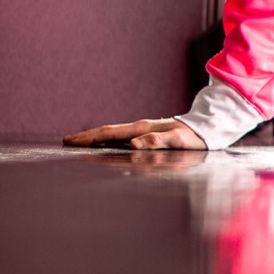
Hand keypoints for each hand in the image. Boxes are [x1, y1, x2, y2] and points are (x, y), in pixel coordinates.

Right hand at [63, 118, 206, 151]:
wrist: (208, 128)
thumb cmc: (195, 138)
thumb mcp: (180, 141)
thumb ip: (158, 142)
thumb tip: (134, 144)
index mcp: (143, 129)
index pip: (110, 133)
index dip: (89, 138)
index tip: (70, 141)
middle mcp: (140, 128)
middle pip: (107, 131)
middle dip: (86, 137)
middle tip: (65, 141)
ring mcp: (143, 130)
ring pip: (113, 134)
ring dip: (94, 138)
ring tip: (78, 143)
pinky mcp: (147, 134)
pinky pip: (122, 137)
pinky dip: (107, 140)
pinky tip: (104, 145)